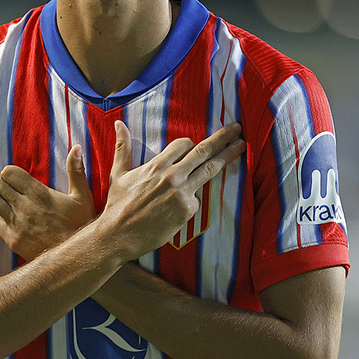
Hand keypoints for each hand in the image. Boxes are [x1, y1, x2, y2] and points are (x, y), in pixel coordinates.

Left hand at [0, 146, 94, 260]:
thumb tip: (76, 147)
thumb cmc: (81, 227)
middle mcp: (23, 206)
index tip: (6, 173)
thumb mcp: (83, 197)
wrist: (75, 260)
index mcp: (39, 193)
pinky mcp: (12, 239)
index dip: (7, 172)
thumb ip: (76, 171)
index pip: (11, 173)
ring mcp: (16, 223)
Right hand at [100, 120, 244, 259]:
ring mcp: (182, 193)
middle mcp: (172, 176)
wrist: (119, 235)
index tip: (196, 145)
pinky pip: (196, 200)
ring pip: (209, 170)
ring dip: (227, 156)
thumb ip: (122, 148)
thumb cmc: (118, 205)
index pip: (184, 144)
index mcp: (157, 165)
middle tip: (237, 128)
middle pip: (203, 151)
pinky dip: (192, 200)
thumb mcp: (118, 174)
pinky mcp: (186, 211)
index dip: (191, 144)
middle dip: (222, 138)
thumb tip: (118, 124)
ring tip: (241, 147)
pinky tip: (179, 208)